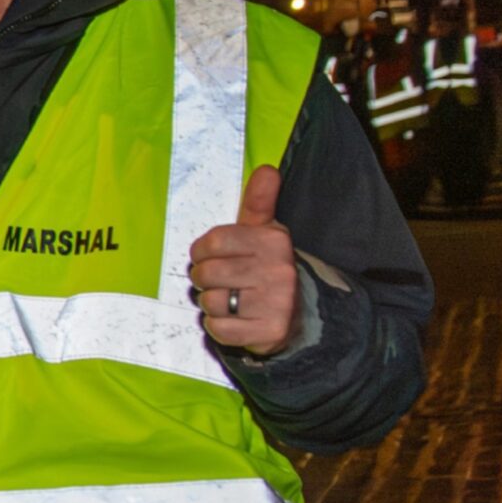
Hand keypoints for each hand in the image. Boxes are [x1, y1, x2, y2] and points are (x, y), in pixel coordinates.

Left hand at [189, 165, 299, 356]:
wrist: (300, 312)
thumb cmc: (269, 267)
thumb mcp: (265, 232)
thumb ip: (259, 202)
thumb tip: (267, 170)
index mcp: (273, 241)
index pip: (212, 243)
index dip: (201, 252)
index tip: (209, 256)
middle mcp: (277, 270)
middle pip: (207, 274)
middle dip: (205, 279)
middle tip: (219, 281)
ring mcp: (276, 303)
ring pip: (211, 302)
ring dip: (212, 304)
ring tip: (229, 299)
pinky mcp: (269, 331)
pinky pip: (219, 329)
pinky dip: (218, 326)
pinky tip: (234, 318)